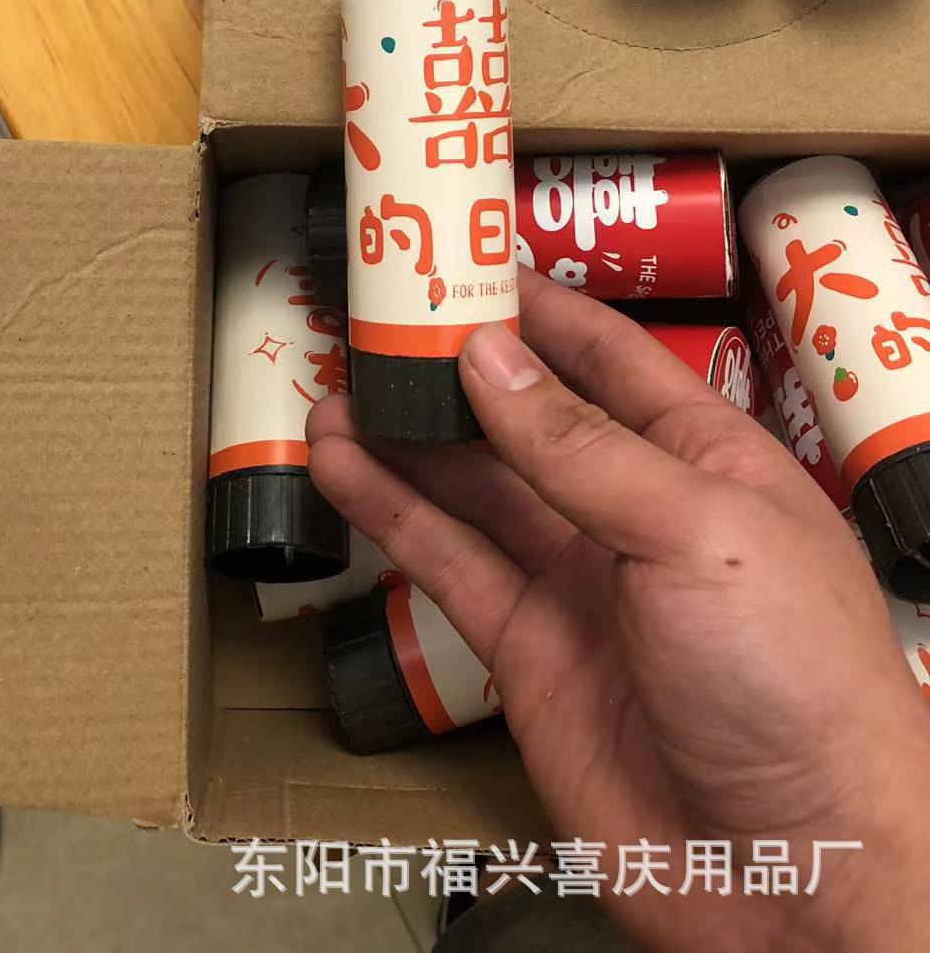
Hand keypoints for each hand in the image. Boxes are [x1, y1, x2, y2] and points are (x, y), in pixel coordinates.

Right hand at [307, 269, 929, 952]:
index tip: (465, 259)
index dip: (538, 308)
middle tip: (374, 321)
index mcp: (704, 460)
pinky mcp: (528, 652)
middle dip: (455, 370)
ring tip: (335, 387)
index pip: (608, 358)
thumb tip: (488, 355)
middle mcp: (635, 512)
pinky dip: (390, 514)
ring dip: (404, 439)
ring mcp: (580, 583)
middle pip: (526, 418)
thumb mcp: (696, 531)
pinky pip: (448, 564)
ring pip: (472, 488)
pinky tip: (341, 468)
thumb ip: (580, 446)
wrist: (797, 872)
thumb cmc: (797, 682)